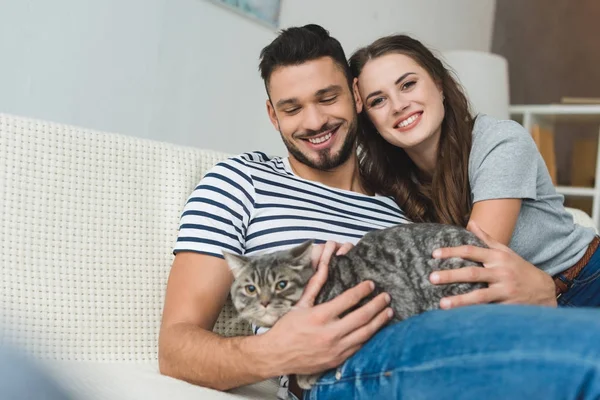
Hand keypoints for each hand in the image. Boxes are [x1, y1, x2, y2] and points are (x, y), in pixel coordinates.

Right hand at [260, 241, 391, 376]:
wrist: (276, 355)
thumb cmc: (286, 328)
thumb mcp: (300, 305)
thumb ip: (315, 286)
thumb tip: (325, 266)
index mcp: (320, 316)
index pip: (348, 299)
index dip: (362, 290)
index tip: (371, 284)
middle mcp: (330, 333)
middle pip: (362, 317)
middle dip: (377, 305)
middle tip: (386, 297)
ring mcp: (335, 348)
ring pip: (365, 334)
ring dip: (379, 322)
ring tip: (388, 312)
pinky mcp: (336, 359)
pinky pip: (358, 347)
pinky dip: (369, 337)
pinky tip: (375, 330)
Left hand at [429, 221, 556, 307]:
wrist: (545, 291)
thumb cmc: (520, 269)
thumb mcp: (505, 252)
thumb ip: (486, 238)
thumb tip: (470, 222)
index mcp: (497, 257)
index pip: (471, 251)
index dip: (452, 252)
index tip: (434, 254)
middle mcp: (501, 272)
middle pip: (472, 273)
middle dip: (451, 275)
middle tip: (431, 278)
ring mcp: (505, 290)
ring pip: (480, 295)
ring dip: (460, 300)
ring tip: (442, 304)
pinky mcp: (509, 307)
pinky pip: (489, 311)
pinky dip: (475, 314)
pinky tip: (460, 318)